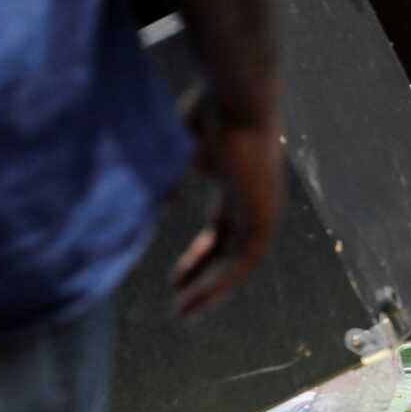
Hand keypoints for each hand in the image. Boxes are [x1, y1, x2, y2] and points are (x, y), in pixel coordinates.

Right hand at [172, 110, 282, 318]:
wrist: (234, 97)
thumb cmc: (204, 112)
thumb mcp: (176, 154)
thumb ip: (164, 182)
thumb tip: (145, 209)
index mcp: (235, 182)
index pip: (221, 231)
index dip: (198, 259)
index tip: (174, 281)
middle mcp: (252, 197)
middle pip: (230, 250)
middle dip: (204, 280)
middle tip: (180, 307)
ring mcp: (263, 206)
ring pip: (240, 261)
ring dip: (212, 289)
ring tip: (183, 314)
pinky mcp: (265, 213)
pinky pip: (246, 259)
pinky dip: (222, 281)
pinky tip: (197, 299)